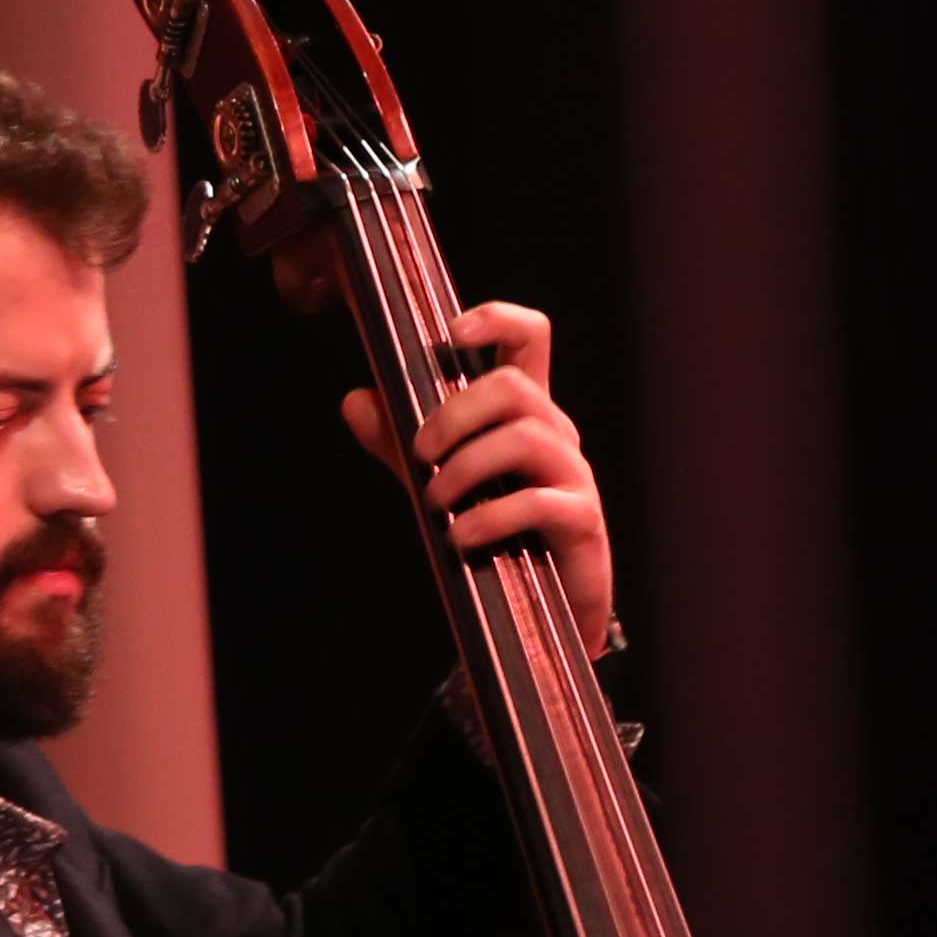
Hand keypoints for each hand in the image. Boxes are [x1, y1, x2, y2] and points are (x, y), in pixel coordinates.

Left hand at [341, 299, 618, 659]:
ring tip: (434, 501)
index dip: (497, 319)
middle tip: (419, 454)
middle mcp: (556, 434)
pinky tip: (460, 538)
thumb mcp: (438, 480)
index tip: (452, 333)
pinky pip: (537, 502)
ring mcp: (573, 476)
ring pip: (526, 437)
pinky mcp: (581, 521)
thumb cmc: (494, 537)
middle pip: (514, 385)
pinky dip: (489, 518)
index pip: (529, 339)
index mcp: (525, 414)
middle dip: (455, 414)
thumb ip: (399, 443)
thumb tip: (355, 400)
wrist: (537, 617)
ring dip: (466, 466)